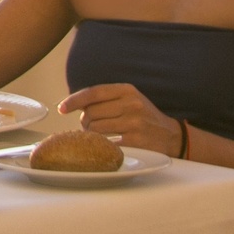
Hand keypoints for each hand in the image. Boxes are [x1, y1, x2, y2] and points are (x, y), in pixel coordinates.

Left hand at [59, 83, 182, 155]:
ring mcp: (134, 122)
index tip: (61, 108)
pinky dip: (101, 144)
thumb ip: (106, 98)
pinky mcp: (136, 140)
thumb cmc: (143, 116)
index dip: (74, 100)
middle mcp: (131, 103)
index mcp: (127, 90)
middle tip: (89, 126)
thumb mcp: (129, 99)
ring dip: (91, 134)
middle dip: (84, 121)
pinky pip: (106, 142)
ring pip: (95, 128)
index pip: (93, 92)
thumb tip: (74, 102)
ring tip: (98, 135)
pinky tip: (105, 144)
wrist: (171, 136)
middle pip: (91, 112)